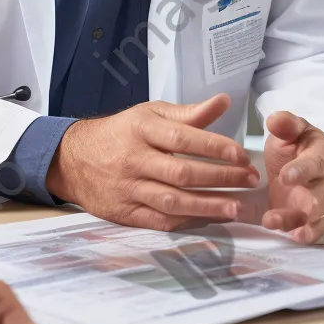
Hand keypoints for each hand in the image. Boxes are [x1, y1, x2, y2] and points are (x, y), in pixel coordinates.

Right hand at [46, 94, 259, 230]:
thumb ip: (188, 113)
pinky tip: (210, 218)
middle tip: (250, 181)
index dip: (214, 147)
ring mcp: (129, 188)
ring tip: (236, 207)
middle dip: (221, 178)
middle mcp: (134, 158)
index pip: (183, 138)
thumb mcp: (149, 114)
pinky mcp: (125, 212)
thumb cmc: (120, 133)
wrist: (74, 159)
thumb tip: (223, 102)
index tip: (241, 155)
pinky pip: (160, 220)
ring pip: (173, 200)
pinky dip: (188, 221)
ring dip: (209, 205)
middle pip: (182, 172)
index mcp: (141, 129)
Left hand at [261, 112, 323, 243]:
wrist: (295, 157)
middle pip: (323, 195)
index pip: (317, 162)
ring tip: (273, 223)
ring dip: (297, 222)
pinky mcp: (308, 217)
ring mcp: (318, 201)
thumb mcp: (289, 128)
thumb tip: (275, 119)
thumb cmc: (294, 141)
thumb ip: (286, 124)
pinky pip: (315, 229)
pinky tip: (291, 238)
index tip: (285, 176)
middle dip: (309, 203)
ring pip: (316, 216)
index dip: (304, 170)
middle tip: (294, 206)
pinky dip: (306, 235)